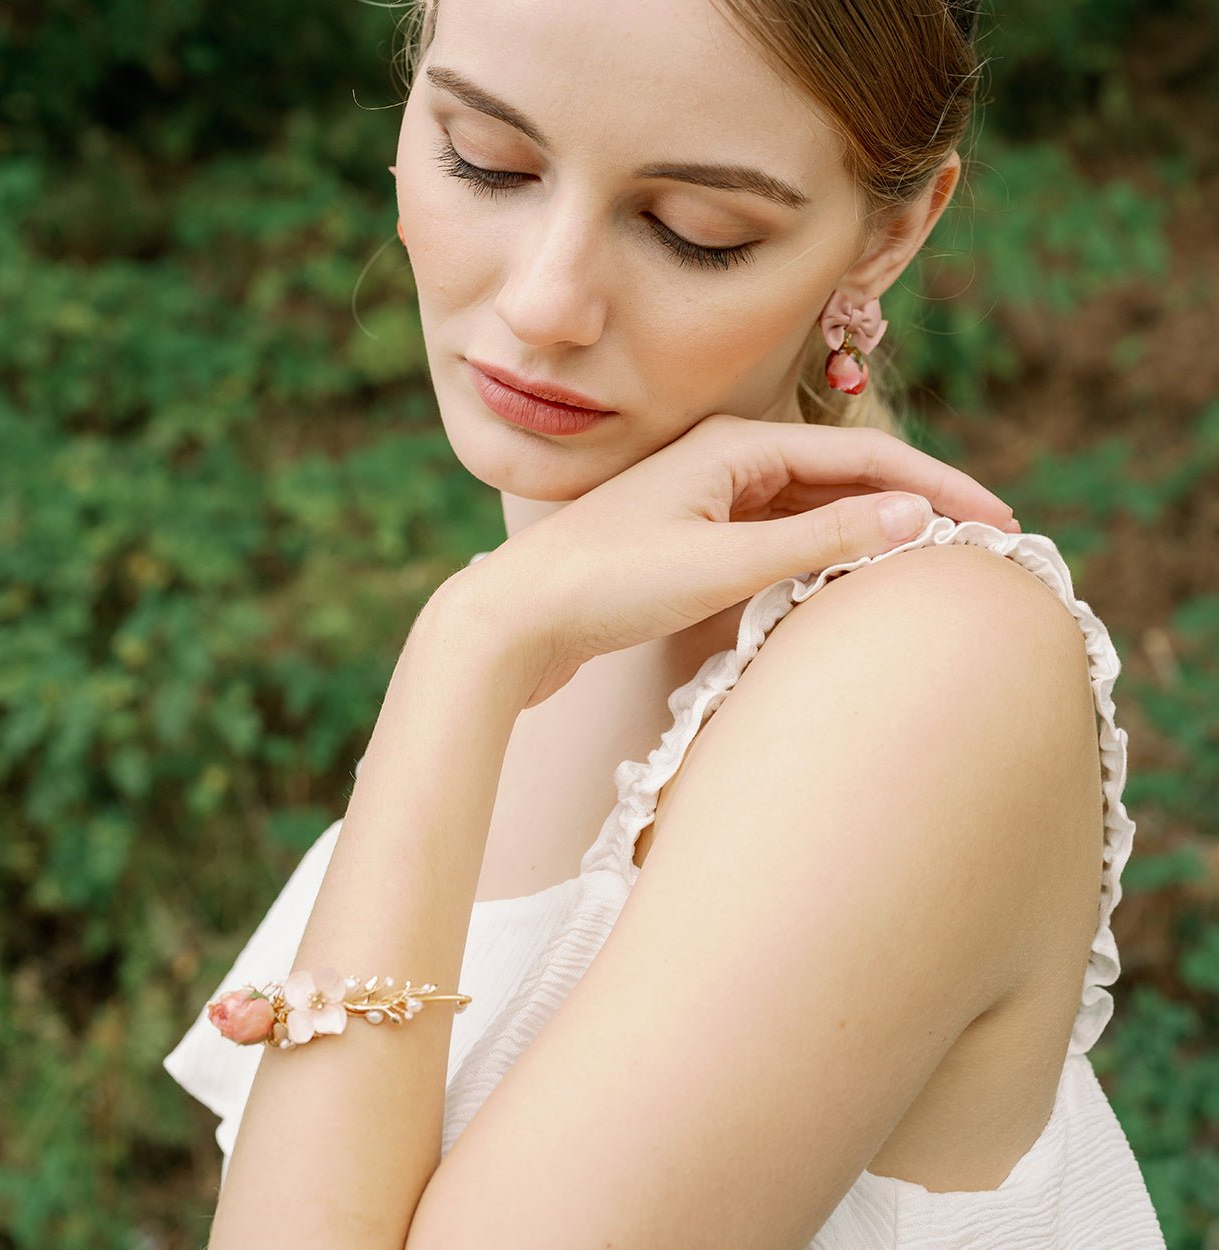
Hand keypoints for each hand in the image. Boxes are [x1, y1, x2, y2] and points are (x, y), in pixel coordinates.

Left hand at [445, 414, 1018, 707]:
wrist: (511, 621)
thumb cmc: (606, 584)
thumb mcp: (722, 563)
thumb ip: (817, 539)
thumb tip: (914, 515)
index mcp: (734, 445)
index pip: (862, 457)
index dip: (938, 485)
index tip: (1000, 522)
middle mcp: (723, 462)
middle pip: (841, 478)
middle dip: (910, 507)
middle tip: (980, 547)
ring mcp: (704, 503)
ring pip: (808, 512)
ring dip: (865, 534)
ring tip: (927, 566)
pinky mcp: (688, 544)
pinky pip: (774, 542)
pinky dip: (816, 558)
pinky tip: (843, 583)